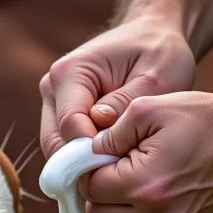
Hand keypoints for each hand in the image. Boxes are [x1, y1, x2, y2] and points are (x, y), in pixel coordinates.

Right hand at [39, 18, 194, 158]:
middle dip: (86, 163)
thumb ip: (127, 102)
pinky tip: (115, 162)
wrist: (153, 38)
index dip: (93, 152)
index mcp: (70, 72)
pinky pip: (67, 149)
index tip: (124, 164)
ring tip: (121, 168)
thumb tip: (99, 123)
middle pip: (57, 143)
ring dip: (85, 165)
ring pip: (59, 151)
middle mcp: (54, 89)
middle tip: (122, 174)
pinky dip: (87, 161)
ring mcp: (55, 105)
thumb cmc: (158, 53)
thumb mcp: (156, 77)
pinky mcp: (63, 118)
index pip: (70, 125)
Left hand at [82, 66, 212, 212]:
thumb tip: (85, 153)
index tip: (103, 156)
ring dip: (117, 210)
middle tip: (118, 169)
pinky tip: (152, 198)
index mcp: (144, 185)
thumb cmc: (201, 118)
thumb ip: (109, 133)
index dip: (90, 169)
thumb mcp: (149, 109)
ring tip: (135, 183)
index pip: (90, 187)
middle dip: (101, 191)